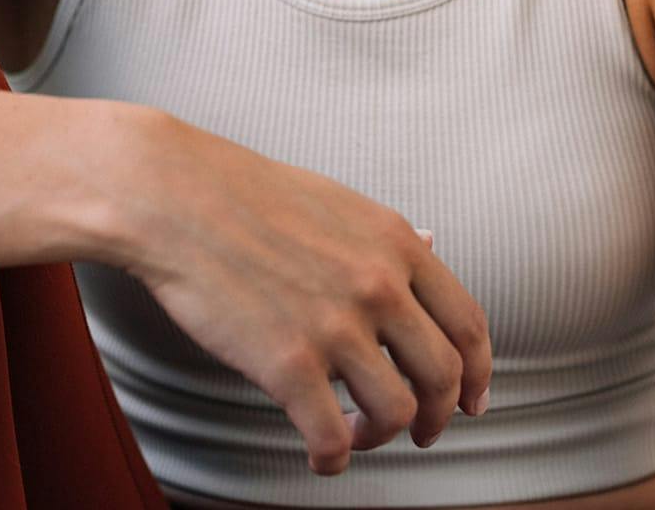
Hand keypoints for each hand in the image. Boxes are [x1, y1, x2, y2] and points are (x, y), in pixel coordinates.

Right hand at [118, 114, 491, 475]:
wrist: (175, 197)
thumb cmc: (246, 194)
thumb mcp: (337, 201)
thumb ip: (388, 236)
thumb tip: (435, 245)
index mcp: (395, 243)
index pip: (468, 322)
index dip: (479, 372)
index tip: (472, 399)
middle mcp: (378, 284)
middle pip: (444, 376)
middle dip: (439, 415)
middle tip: (422, 431)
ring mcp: (335, 325)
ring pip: (397, 413)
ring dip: (382, 438)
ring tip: (357, 434)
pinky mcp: (287, 364)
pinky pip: (333, 439)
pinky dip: (334, 460)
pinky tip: (321, 455)